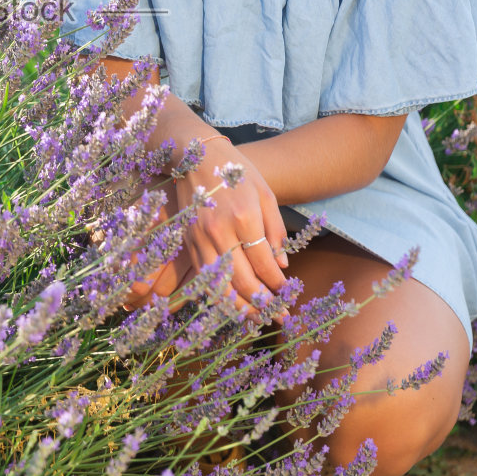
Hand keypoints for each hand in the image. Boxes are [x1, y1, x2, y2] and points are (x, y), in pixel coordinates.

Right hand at [122, 137, 288, 316]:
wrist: (196, 156)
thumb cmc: (235, 172)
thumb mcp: (265, 194)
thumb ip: (275, 230)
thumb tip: (282, 265)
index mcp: (244, 217)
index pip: (264, 264)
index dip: (277, 285)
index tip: (288, 295)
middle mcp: (220, 231)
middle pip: (243, 281)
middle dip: (264, 304)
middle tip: (278, 316)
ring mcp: (201, 238)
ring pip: (220, 285)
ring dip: (240, 307)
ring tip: (256, 319)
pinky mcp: (188, 241)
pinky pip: (204, 277)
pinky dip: (218, 294)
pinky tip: (232, 303)